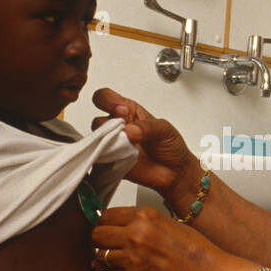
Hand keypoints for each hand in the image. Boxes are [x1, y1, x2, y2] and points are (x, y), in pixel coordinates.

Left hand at [90, 205, 219, 270]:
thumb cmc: (193, 250)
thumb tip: (118, 226)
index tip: (104, 228)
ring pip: (100, 257)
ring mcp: (133, 258)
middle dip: (100, 241)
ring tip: (120, 261)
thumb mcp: (165, 223)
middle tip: (107, 245)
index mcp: (144, 217)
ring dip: (106, 260)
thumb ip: (139, 223)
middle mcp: (136, 235)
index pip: (106, 216)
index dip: (103, 223)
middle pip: (96, 235)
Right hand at [91, 88, 198, 204]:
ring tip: (125, 148)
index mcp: (128, 112)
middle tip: (123, 131)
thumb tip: (129, 130)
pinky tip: (119, 158)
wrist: (174, 172)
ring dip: (107, 142)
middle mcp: (117, 127)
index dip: (108, 101)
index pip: (107, 98)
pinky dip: (105, 158)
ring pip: (95, 140)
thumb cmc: (170, 146)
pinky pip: (99, 159)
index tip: (122, 111)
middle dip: (107, 123)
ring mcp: (113, 145)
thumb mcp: (165, 129)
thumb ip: (148, 126)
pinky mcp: (112, 162)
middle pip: (97, 119)